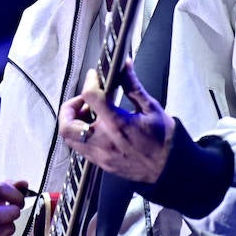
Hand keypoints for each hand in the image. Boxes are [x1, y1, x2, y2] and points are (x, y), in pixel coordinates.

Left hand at [59, 60, 174, 183]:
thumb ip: (133, 87)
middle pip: (66, 126)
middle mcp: (104, 141)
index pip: (91, 97)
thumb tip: (125, 65)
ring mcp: (100, 155)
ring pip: (69, 139)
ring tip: (89, 114)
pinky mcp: (101, 164)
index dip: (89, 82)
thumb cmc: (164, 139)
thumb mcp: (151, 109)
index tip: (95, 77)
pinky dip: (80, 135)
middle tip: (84, 101)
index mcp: (118, 124)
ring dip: (73, 123)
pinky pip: (80, 148)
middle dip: (69, 108)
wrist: (169, 170)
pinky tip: (95, 127)